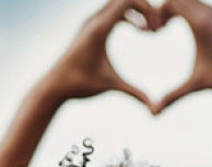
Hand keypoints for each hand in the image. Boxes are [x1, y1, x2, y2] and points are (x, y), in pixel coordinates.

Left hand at [43, 0, 158, 109]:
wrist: (54, 85)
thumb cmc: (81, 84)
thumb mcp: (112, 86)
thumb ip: (136, 94)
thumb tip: (156, 110)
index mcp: (99, 29)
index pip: (125, 1)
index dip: (147, 9)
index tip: (156, 28)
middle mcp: (93, 20)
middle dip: (144, 7)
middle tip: (157, 26)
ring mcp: (90, 22)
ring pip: (117, 3)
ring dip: (136, 11)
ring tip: (149, 29)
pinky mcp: (89, 27)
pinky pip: (112, 11)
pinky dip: (127, 15)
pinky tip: (137, 30)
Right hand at [154, 0, 211, 112]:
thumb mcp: (198, 84)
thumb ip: (175, 95)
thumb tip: (155, 112)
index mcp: (200, 22)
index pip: (170, 2)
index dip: (156, 14)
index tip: (154, 32)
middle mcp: (210, 12)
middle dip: (163, 10)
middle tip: (157, 28)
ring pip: (190, 1)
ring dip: (176, 10)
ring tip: (166, 27)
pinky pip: (201, 6)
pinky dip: (189, 12)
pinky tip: (189, 32)